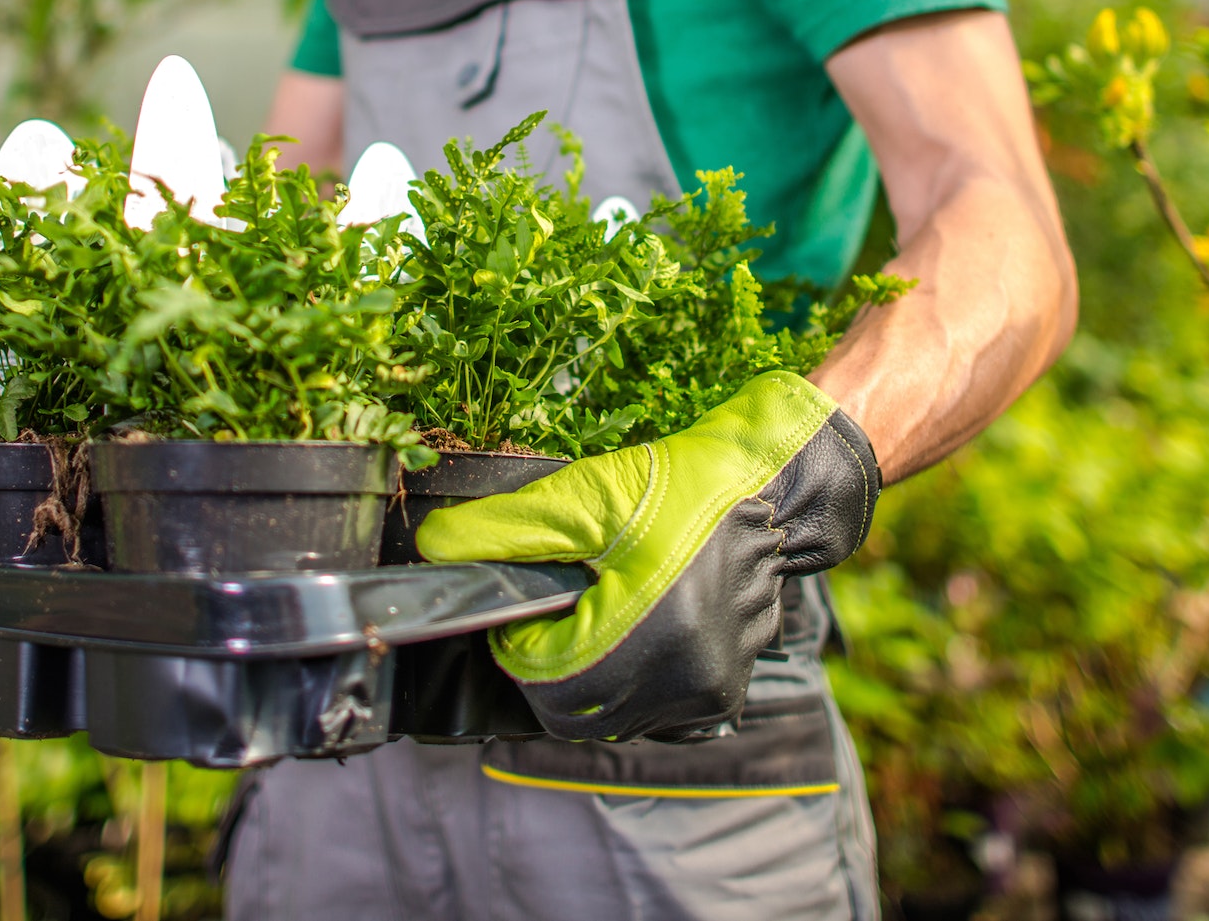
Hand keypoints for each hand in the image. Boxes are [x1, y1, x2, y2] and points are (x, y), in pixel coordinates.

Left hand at [416, 371, 879, 741]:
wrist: (772, 490)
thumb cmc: (681, 487)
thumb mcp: (586, 495)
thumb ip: (505, 528)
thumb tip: (436, 547)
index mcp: (643, 634)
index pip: (540, 677)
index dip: (518, 640)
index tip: (531, 600)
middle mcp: (680, 680)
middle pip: (570, 713)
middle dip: (548, 667)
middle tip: (559, 610)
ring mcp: (706, 694)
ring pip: (608, 720)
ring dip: (587, 681)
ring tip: (601, 615)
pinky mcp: (722, 696)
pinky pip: (650, 715)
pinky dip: (627, 687)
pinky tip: (635, 635)